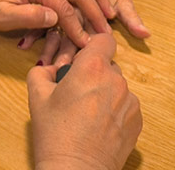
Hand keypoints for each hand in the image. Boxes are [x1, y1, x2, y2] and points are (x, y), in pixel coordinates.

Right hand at [28, 33, 141, 169]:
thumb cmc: (55, 135)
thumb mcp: (37, 97)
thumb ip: (42, 71)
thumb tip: (50, 67)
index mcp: (92, 68)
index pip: (104, 39)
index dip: (93, 47)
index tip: (83, 59)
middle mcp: (116, 80)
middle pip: (108, 65)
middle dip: (94, 74)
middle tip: (76, 94)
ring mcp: (129, 101)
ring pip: (117, 87)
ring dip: (105, 94)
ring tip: (87, 115)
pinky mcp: (137, 120)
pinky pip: (126, 106)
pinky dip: (114, 111)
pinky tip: (98, 127)